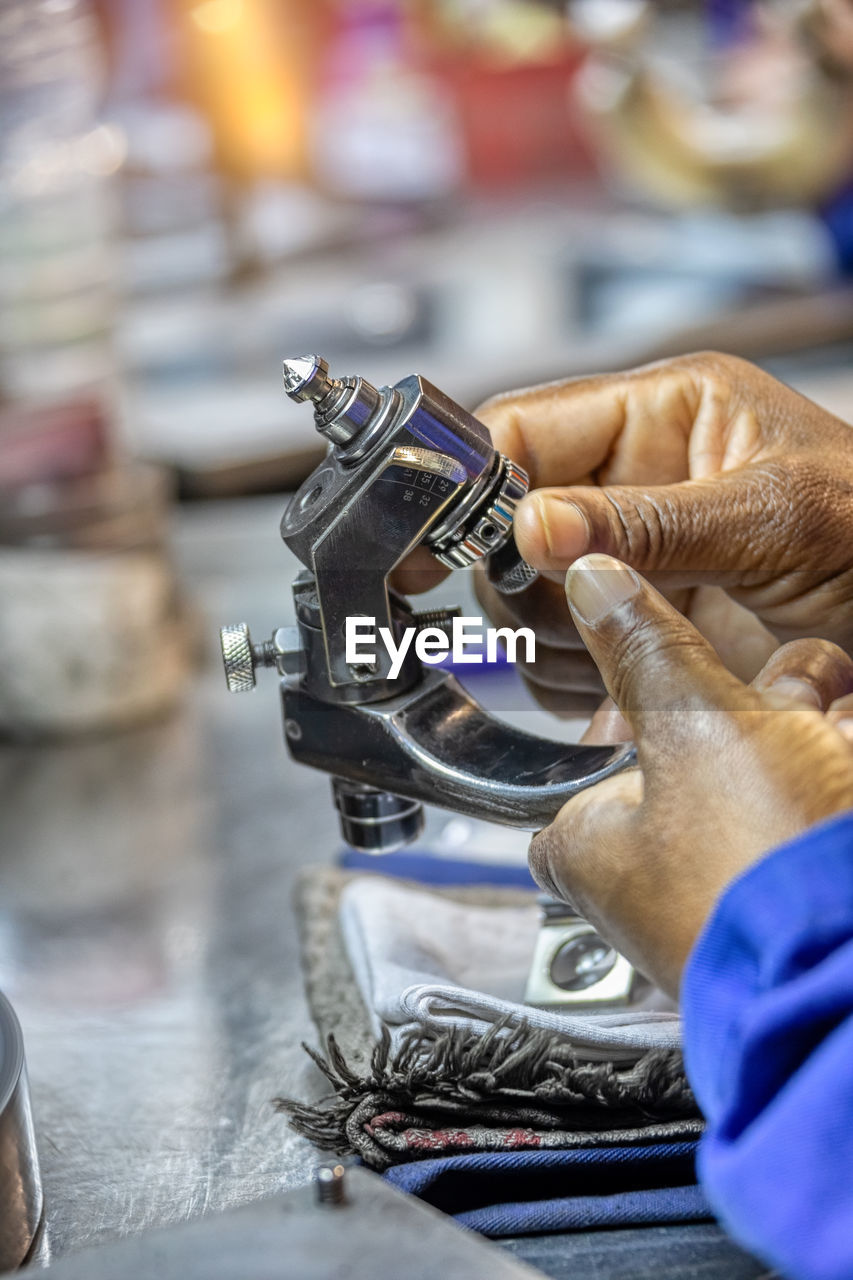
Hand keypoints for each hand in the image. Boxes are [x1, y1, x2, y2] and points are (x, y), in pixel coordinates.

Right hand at [398, 352, 852, 713]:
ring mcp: (632, 564)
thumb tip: (533, 524)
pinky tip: (631, 681)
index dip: (474, 482)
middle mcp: (634, 487)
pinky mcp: (638, 631)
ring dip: (556, 638)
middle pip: (508, 527)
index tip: (432, 538)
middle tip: (583, 607)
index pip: (525, 429)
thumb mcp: (777, 516)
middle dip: (530, 578)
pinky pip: (561, 660)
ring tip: (637, 642)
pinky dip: (576, 683)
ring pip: (525, 601)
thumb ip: (653, 520)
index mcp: (663, 416)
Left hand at [529, 553, 852, 998]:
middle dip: (748, 702)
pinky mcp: (798, 898)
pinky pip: (806, 817)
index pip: (570, 776)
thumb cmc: (760, 871)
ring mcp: (732, 893)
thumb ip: (645, 649)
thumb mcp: (696, 722)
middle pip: (687, 761)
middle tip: (791, 675)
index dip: (612, 716)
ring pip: (761, 782)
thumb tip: (592, 582)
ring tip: (836, 702)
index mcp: (593, 848)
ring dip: (804, 728)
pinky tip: (849, 745)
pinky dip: (830, 769)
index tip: (647, 672)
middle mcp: (654, 880)